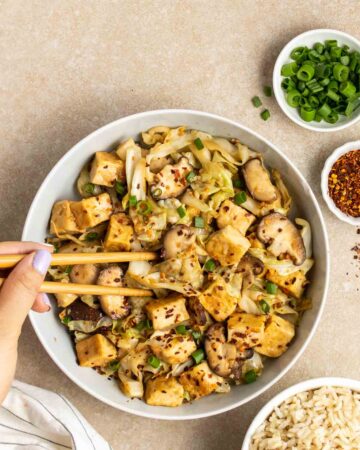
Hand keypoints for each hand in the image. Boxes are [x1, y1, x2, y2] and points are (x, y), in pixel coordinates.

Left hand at [0, 242, 52, 402]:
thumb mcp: (2, 332)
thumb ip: (19, 291)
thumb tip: (39, 258)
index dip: (20, 250)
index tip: (47, 252)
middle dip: (25, 272)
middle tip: (47, 284)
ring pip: (1, 283)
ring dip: (24, 288)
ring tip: (40, 304)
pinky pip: (1, 298)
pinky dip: (17, 301)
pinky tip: (29, 309)